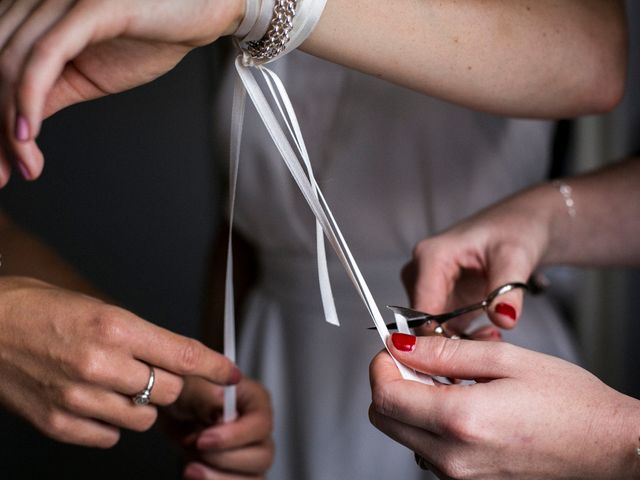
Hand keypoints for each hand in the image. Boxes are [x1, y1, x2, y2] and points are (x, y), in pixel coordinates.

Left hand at [0, 0, 243, 184]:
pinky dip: (28, 98)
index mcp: (35, 13)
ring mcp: (62, 0)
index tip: (1, 162)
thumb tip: (15, 127)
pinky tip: (28, 135)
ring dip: (10, 125)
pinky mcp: (90, 7)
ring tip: (24, 164)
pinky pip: (45, 57)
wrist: (200, 14)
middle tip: (2, 174)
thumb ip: (49, 92)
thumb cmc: (152, 35)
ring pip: (12, 65)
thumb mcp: (91, 75)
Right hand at [0, 276, 239, 446]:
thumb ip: (138, 335)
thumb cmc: (38, 310)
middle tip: (151, 373)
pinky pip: (110, 437)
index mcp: (115, 326)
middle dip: (168, 383)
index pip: (184, 353)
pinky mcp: (58, 423)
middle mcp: (101, 363)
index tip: (231, 373)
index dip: (216, 366)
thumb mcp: (97, 308)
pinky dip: (110, 425)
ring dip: (141, 406)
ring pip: (144, 419)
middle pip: (169, 390)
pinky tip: (95, 403)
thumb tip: (174, 357)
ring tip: (116, 387)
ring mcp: (78, 397)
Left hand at [162, 376, 273, 479]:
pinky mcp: (237, 473)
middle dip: (223, 458)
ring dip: (219, 478)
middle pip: (262, 456)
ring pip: (253, 479)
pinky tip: (194, 473)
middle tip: (194, 447)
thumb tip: (222, 403)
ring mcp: (251, 454)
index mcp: (255, 401)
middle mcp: (258, 430)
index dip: (235, 436)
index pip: (260, 425)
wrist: (172, 411)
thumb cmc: (186, 391)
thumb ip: (207, 393)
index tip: (204, 439)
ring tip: (190, 468)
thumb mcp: (190, 385)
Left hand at [369, 334, 639, 478]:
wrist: (609, 447)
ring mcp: (460, 478)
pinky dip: (432, 424)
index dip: (381, 365)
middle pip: (385, 418)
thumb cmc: (570, 403)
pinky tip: (463, 405)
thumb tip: (401, 344)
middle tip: (422, 361)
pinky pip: (428, 451)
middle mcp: (454, 459)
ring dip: (413, 404)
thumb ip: (444, 352)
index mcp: (462, 421)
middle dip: (393, 382)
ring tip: (453, 383)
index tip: (394, 349)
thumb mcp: (505, 359)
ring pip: (404, 434)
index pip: (385, 396)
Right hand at [401, 186, 553, 334]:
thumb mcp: (516, 258)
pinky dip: (462, 338)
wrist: (519, 227)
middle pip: (422, 323)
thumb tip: (504, 320)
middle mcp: (420, 271)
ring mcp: (426, 285)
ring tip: (493, 336)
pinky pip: (441, 329)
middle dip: (454, 342)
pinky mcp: (437, 298)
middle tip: (491, 342)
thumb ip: (508, 290)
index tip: (469, 358)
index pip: (421, 311)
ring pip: (431, 330)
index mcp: (430, 257)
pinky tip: (487, 333)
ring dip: (460, 342)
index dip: (440, 340)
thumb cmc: (514, 231)